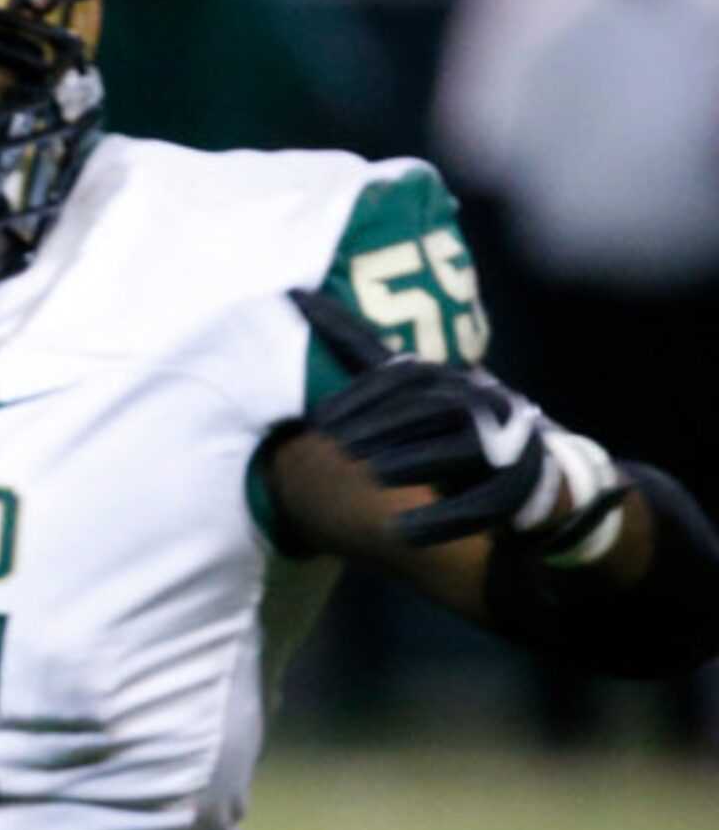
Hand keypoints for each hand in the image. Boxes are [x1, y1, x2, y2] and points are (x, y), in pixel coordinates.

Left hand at [292, 288, 625, 563]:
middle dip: (383, 429)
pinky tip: (399, 533)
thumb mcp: (409, 390)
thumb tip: (296, 296)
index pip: (405, 378)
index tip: (319, 420)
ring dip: (415, 462)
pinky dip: (440, 518)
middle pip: (430, 410)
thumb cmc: (452, 430)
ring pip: (460, 450)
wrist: (532, 478)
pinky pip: (480, 505)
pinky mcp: (517, 490)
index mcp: (451, 383)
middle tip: (339, 449)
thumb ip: (362, 356)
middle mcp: (482, 405)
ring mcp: (505, 446)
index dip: (362, 395)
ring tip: (373, 476)